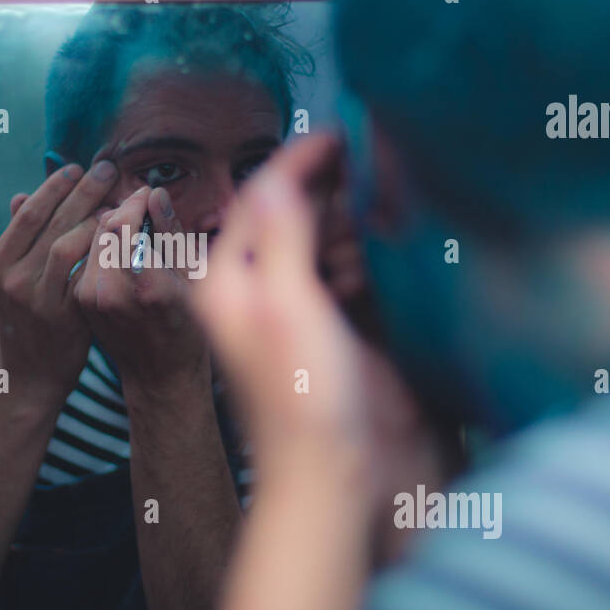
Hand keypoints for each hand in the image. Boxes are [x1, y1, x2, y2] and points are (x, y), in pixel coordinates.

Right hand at [0, 160, 118, 404]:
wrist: (28, 377)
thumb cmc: (25, 322)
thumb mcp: (10, 281)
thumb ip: (19, 241)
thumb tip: (19, 196)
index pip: (28, 213)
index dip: (54, 186)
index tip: (77, 167)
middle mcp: (10, 279)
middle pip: (49, 221)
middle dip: (81, 190)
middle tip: (107, 169)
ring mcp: (35, 298)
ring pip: (67, 244)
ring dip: (95, 218)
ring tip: (118, 202)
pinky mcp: (62, 316)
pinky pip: (85, 273)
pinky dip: (103, 251)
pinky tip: (121, 237)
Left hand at [69, 184, 209, 391]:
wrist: (160, 377)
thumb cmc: (189, 328)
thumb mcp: (192, 280)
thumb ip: (170, 234)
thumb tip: (154, 194)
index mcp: (146, 286)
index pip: (125, 223)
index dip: (134, 201)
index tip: (146, 192)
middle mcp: (111, 292)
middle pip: (102, 229)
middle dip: (119, 209)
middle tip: (137, 202)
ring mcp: (91, 300)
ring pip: (90, 242)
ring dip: (106, 226)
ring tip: (128, 221)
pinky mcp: (80, 303)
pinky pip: (85, 261)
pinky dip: (99, 247)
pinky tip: (116, 245)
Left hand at [189, 132, 426, 498]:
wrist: (333, 477)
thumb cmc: (300, 400)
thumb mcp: (285, 306)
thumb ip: (281, 238)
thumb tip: (276, 178)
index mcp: (229, 283)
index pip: (258, 201)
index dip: (296, 163)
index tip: (337, 132)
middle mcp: (257, 292)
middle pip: (290, 216)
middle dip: (326, 190)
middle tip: (368, 164)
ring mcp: (295, 313)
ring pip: (321, 243)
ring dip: (348, 227)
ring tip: (376, 217)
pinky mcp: (330, 333)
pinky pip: (346, 276)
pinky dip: (363, 261)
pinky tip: (380, 264)